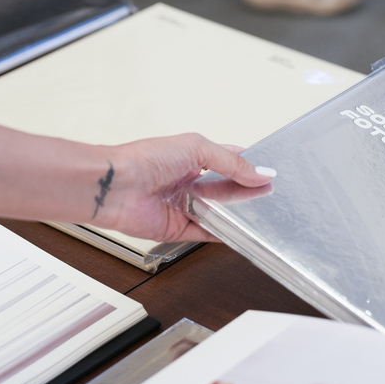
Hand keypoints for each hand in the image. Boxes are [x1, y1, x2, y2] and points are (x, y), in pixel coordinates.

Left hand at [95, 133, 275, 242]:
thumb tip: (260, 173)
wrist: (115, 186)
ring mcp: (184, 204)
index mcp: (192, 156)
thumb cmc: (144, 159)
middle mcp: (188, 180)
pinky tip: (238, 233)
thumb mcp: (197, 149)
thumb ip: (232, 163)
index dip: (249, 165)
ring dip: (237, 213)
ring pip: (218, 212)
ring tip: (260, 214)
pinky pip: (205, 233)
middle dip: (246, 191)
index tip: (269, 172)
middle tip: (270, 195)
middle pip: (226, 188)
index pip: (229, 159)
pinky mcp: (177, 227)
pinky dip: (221, 234)